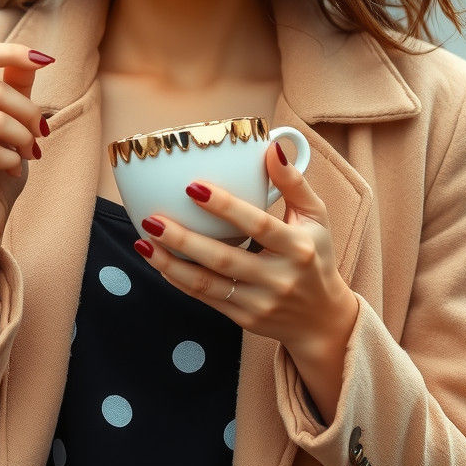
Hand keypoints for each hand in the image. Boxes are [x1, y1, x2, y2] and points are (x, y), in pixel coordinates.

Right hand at [0, 40, 53, 250]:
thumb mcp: (8, 117)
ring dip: (24, 138)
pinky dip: (14, 161)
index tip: (46, 60)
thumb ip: (14, 85)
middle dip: (29, 112)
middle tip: (39, 133)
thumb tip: (34, 57)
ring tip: (28, 151)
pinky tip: (12, 170)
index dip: (12, 52)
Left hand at [134, 141, 354, 355]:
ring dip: (171, 264)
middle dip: (184, 239)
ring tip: (144, 241)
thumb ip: (294, 182)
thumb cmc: (316, 256)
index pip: (258, 225)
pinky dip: (178, 280)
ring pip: (207, 284)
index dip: (225, 206)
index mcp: (297, 248)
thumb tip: (272, 146)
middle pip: (224, 259)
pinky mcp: (243, 319)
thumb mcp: (315, 217)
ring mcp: (259, 303)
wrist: (322, 319)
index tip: (193, 186)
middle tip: (152, 218)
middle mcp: (278, 278)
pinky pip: (205, 298)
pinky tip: (157, 261)